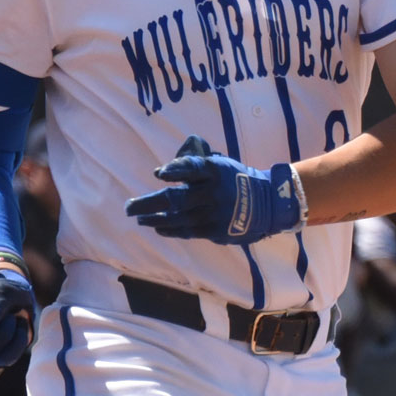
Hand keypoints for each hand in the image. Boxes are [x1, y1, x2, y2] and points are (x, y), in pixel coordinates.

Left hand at [124, 136, 300, 245]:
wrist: (266, 203)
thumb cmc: (235, 180)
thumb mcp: (220, 165)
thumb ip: (195, 167)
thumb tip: (160, 173)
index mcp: (216, 171)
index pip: (194, 168)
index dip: (177, 170)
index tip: (159, 174)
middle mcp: (215, 192)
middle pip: (177, 198)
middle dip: (150, 203)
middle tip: (129, 207)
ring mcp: (215, 213)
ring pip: (178, 218)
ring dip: (155, 219)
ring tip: (139, 218)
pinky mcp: (216, 230)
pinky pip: (188, 231)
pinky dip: (171, 229)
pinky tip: (157, 227)